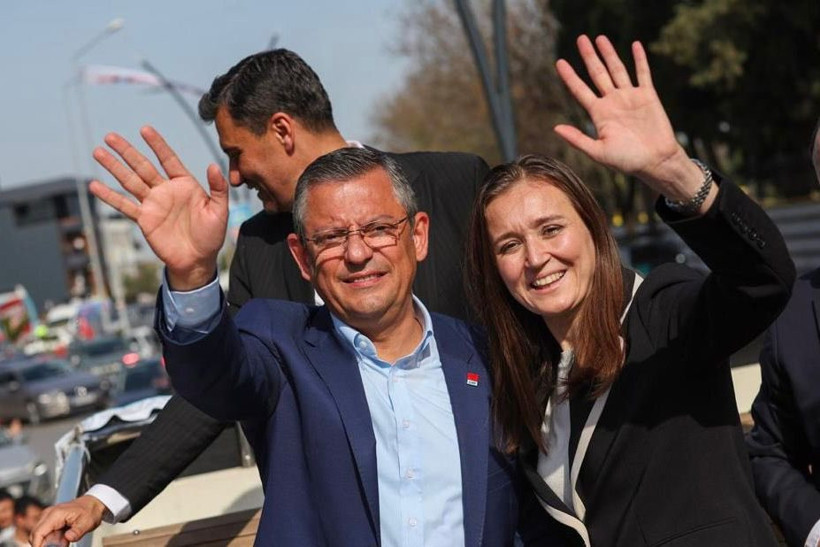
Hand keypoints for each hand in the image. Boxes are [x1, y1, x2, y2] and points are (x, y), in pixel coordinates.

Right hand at [30, 495, 106, 546]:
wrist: (93, 503)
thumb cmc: (90, 510)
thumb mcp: (87, 523)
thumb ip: (77, 532)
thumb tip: (68, 538)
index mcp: (55, 514)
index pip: (38, 533)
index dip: (37, 545)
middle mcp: (48, 515)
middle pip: (36, 535)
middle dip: (44, 545)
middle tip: (61, 544)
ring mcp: (48, 518)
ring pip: (41, 536)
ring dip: (51, 543)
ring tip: (65, 541)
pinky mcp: (51, 522)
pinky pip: (47, 535)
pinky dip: (54, 541)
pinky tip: (65, 540)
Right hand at [90, 126, 228, 289]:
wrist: (197, 260)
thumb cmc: (211, 235)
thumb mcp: (219, 211)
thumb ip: (218, 188)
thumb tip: (213, 165)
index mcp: (185, 184)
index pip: (169, 159)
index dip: (157, 145)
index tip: (145, 129)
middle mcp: (166, 190)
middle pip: (143, 166)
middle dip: (127, 151)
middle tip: (110, 136)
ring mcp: (153, 203)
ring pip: (130, 181)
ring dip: (114, 167)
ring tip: (98, 152)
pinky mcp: (144, 219)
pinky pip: (124, 205)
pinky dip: (109, 196)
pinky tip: (94, 186)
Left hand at [555, 35, 704, 200]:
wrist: (655, 161)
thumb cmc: (626, 161)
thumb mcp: (598, 152)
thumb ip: (578, 139)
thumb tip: (555, 128)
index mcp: (599, 114)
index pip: (580, 90)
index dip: (569, 76)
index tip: (559, 62)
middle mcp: (612, 102)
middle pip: (597, 74)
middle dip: (589, 57)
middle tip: (580, 39)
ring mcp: (630, 97)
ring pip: (617, 69)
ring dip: (609, 54)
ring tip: (600, 37)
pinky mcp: (648, 96)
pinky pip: (643, 73)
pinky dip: (639, 59)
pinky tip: (634, 45)